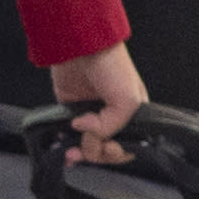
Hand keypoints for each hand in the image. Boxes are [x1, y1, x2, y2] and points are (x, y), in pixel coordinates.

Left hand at [46, 46, 148, 164]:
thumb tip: (87, 133)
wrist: (82, 45)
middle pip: (107, 149)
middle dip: (98, 153)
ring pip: (87, 146)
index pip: (129, 144)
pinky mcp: (69, 110)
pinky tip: (65, 153)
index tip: (109, 148)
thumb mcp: (127, 101)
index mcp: (132, 114)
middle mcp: (112, 116)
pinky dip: (67, 146)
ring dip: (82, 153)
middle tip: (89, 144)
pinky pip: (69, 136)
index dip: (118, 153)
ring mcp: (89, 115)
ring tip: (73, 152)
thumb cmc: (112, 67)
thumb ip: (112, 127)